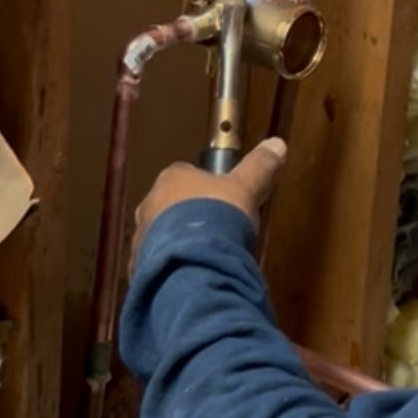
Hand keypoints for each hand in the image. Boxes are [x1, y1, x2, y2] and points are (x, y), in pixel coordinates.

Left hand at [132, 137, 287, 262]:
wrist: (194, 264)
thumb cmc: (218, 216)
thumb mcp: (245, 188)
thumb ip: (259, 166)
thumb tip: (277, 144)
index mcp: (172, 178)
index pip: (186, 173)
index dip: (205, 187)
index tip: (222, 201)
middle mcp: (150, 203)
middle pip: (170, 205)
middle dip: (189, 217)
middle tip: (216, 231)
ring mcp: (141, 236)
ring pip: (161, 236)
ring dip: (180, 243)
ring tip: (206, 257)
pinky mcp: (140, 264)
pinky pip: (157, 263)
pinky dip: (173, 266)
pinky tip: (192, 273)